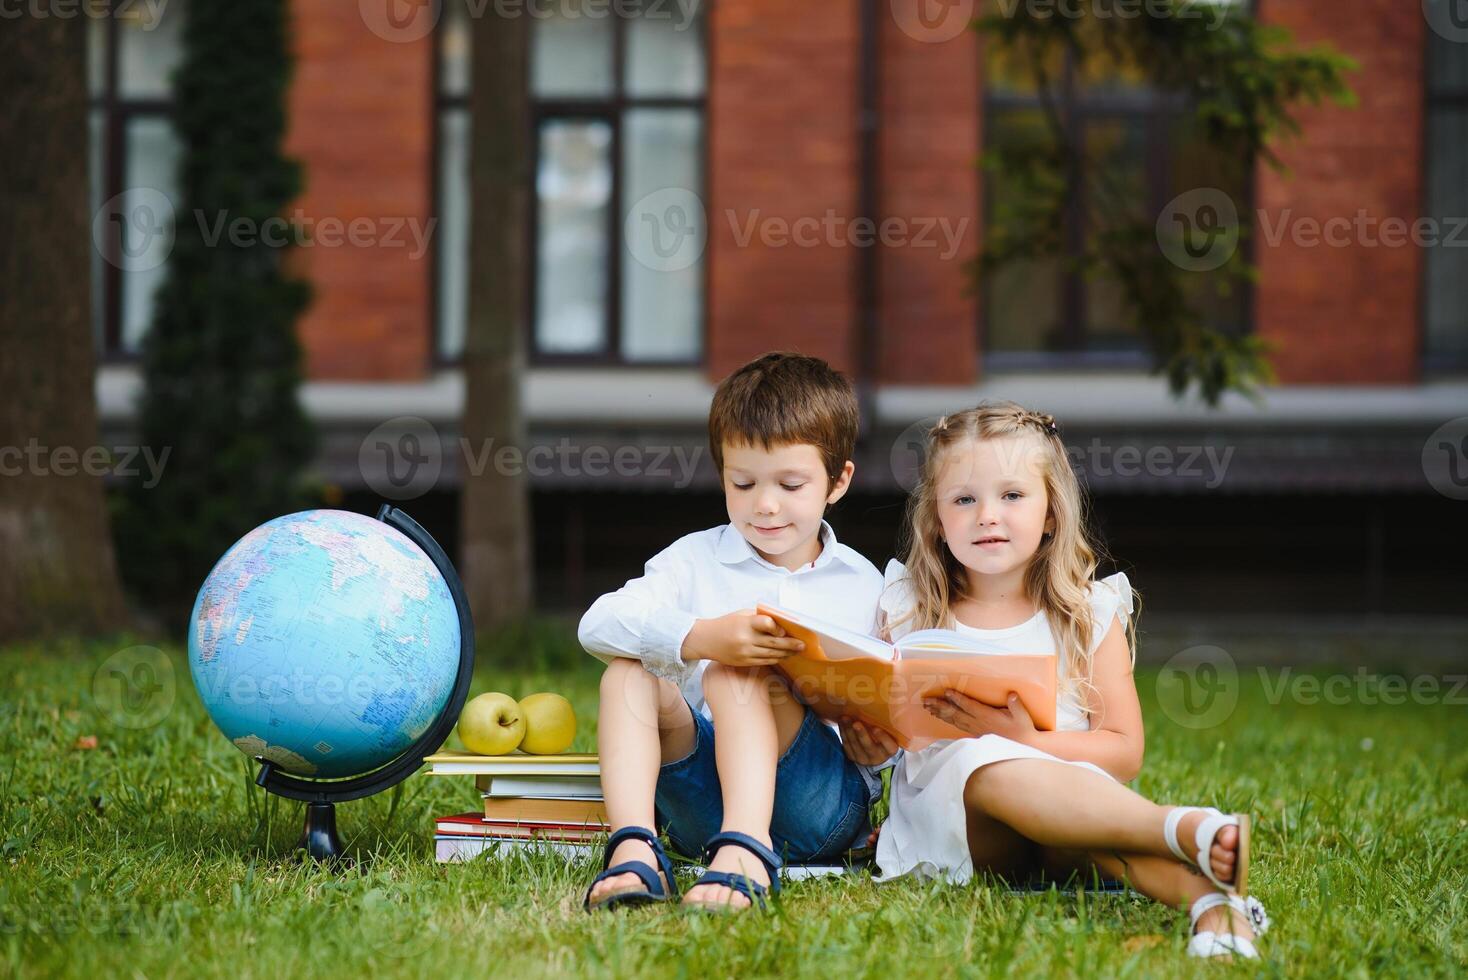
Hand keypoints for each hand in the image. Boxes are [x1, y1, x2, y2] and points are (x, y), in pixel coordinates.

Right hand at [681, 609, 804, 666]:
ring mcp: (745, 652)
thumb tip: (781, 621)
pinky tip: (783, 656)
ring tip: (796, 651)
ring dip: (786, 653)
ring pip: (771, 655)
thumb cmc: (725, 624)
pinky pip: (764, 661)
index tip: (784, 631)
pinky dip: (775, 659)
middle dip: (791, 644)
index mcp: (745, 623)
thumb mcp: (741, 614)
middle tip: (802, 645)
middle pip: (773, 643)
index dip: (777, 628)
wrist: (705, 639)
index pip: (766, 624)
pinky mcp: (744, 662)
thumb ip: (759, 617)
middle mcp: (746, 639)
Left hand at [837, 717, 899, 765]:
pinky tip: (841, 722)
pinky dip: (843, 732)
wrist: (873, 751)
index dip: (883, 738)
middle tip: (856, 723)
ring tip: (845, 718)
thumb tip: (875, 707)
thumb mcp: (888, 732)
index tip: (876, 728)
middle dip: (861, 734)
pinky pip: (846, 744)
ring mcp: (863, 759)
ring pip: (855, 745)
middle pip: (868, 746)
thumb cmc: (882, 736)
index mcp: (890, 750)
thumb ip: (884, 724)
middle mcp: (877, 757)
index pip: (889, 746)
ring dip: (848, 730)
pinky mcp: (852, 757)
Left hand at [923, 690, 1036, 741]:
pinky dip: (947, 720)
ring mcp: (975, 729)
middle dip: (939, 706)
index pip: (970, 706)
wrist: (1023, 747)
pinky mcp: (975, 733)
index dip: (958, 699)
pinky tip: (940, 716)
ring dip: (940, 713)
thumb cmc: (1023, 730)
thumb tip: (1012, 695)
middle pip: (955, 713)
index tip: (947, 692)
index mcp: (988, 717)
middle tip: (926, 700)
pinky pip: (957, 725)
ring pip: (954, 720)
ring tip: (928, 707)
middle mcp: (978, 723)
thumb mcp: (1023, 717)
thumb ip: (1016, 705)